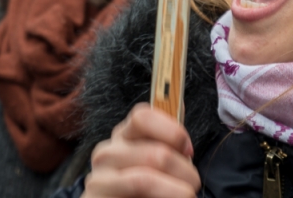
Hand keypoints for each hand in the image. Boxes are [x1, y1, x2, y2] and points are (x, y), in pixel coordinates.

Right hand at [82, 104, 199, 197]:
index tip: (188, 150)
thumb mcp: (155, 160)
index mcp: (123, 137)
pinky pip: (136, 194)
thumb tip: (180, 103)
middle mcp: (106, 154)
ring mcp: (99, 179)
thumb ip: (166, 137)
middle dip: (184, 171)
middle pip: (153, 153)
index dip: (171, 131)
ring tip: (187, 196)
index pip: (142, 117)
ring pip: (145, 178)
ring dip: (177, 190)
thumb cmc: (144, 186)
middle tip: (193, 183)